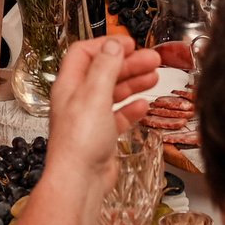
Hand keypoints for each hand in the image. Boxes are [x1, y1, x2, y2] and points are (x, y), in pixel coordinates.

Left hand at [44, 36, 160, 178]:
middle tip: (152, 59)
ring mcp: (89, 118)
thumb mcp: (95, 95)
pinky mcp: (101, 136)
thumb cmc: (80, 141)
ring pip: (113, 93)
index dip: (107, 45)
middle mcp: (77, 100)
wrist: (80, 180)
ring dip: (133, 82)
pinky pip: (118, 116)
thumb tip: (113, 45)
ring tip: (154, 76)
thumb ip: (105, 68)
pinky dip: (131, 109)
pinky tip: (144, 105)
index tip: (129, 43)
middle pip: (103, 72)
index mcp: (69, 85)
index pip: (84, 54)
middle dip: (128, 63)